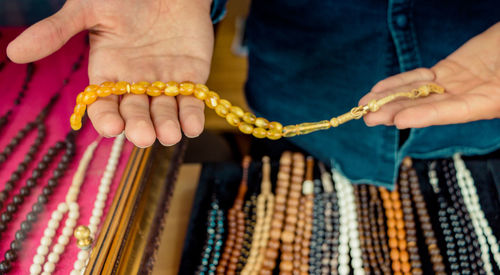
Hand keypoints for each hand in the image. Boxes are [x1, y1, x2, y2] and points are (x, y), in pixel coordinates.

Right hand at [7, 0, 213, 146]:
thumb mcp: (89, 10)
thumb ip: (57, 31)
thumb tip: (13, 52)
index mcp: (108, 74)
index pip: (104, 105)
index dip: (107, 118)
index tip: (113, 126)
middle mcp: (136, 85)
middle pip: (136, 114)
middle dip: (139, 127)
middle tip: (143, 135)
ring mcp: (164, 84)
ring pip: (164, 114)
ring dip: (167, 127)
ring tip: (168, 134)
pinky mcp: (190, 79)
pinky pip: (191, 103)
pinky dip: (192, 116)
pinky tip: (191, 125)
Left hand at [360, 22, 499, 128]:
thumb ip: (497, 94)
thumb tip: (473, 101)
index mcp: (489, 103)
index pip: (453, 112)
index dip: (426, 115)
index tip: (399, 120)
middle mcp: (468, 98)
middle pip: (427, 106)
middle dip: (396, 112)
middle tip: (368, 118)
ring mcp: (456, 84)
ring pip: (419, 92)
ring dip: (390, 98)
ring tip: (365, 105)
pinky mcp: (449, 70)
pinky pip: (420, 77)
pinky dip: (400, 82)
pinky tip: (379, 89)